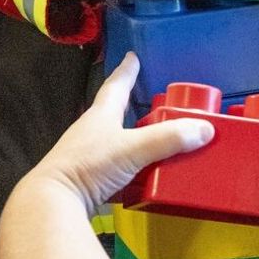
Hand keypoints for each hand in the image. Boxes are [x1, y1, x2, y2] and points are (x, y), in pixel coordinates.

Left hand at [20, 53, 213, 213]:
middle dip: (128, 105)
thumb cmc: (89, 165)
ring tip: (150, 142)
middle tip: (145, 99)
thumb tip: (204, 128)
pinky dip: (129, 171)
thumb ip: (168, 139)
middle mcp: (91, 132)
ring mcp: (87, 157)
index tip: (131, 57)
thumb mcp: (133, 148)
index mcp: (100, 116)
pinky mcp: (87, 181)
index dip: (126, 72)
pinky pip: (113, 171)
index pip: (116, 86)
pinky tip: (140, 179)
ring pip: (113, 142)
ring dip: (130, 141)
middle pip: (112, 113)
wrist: (54, 201)